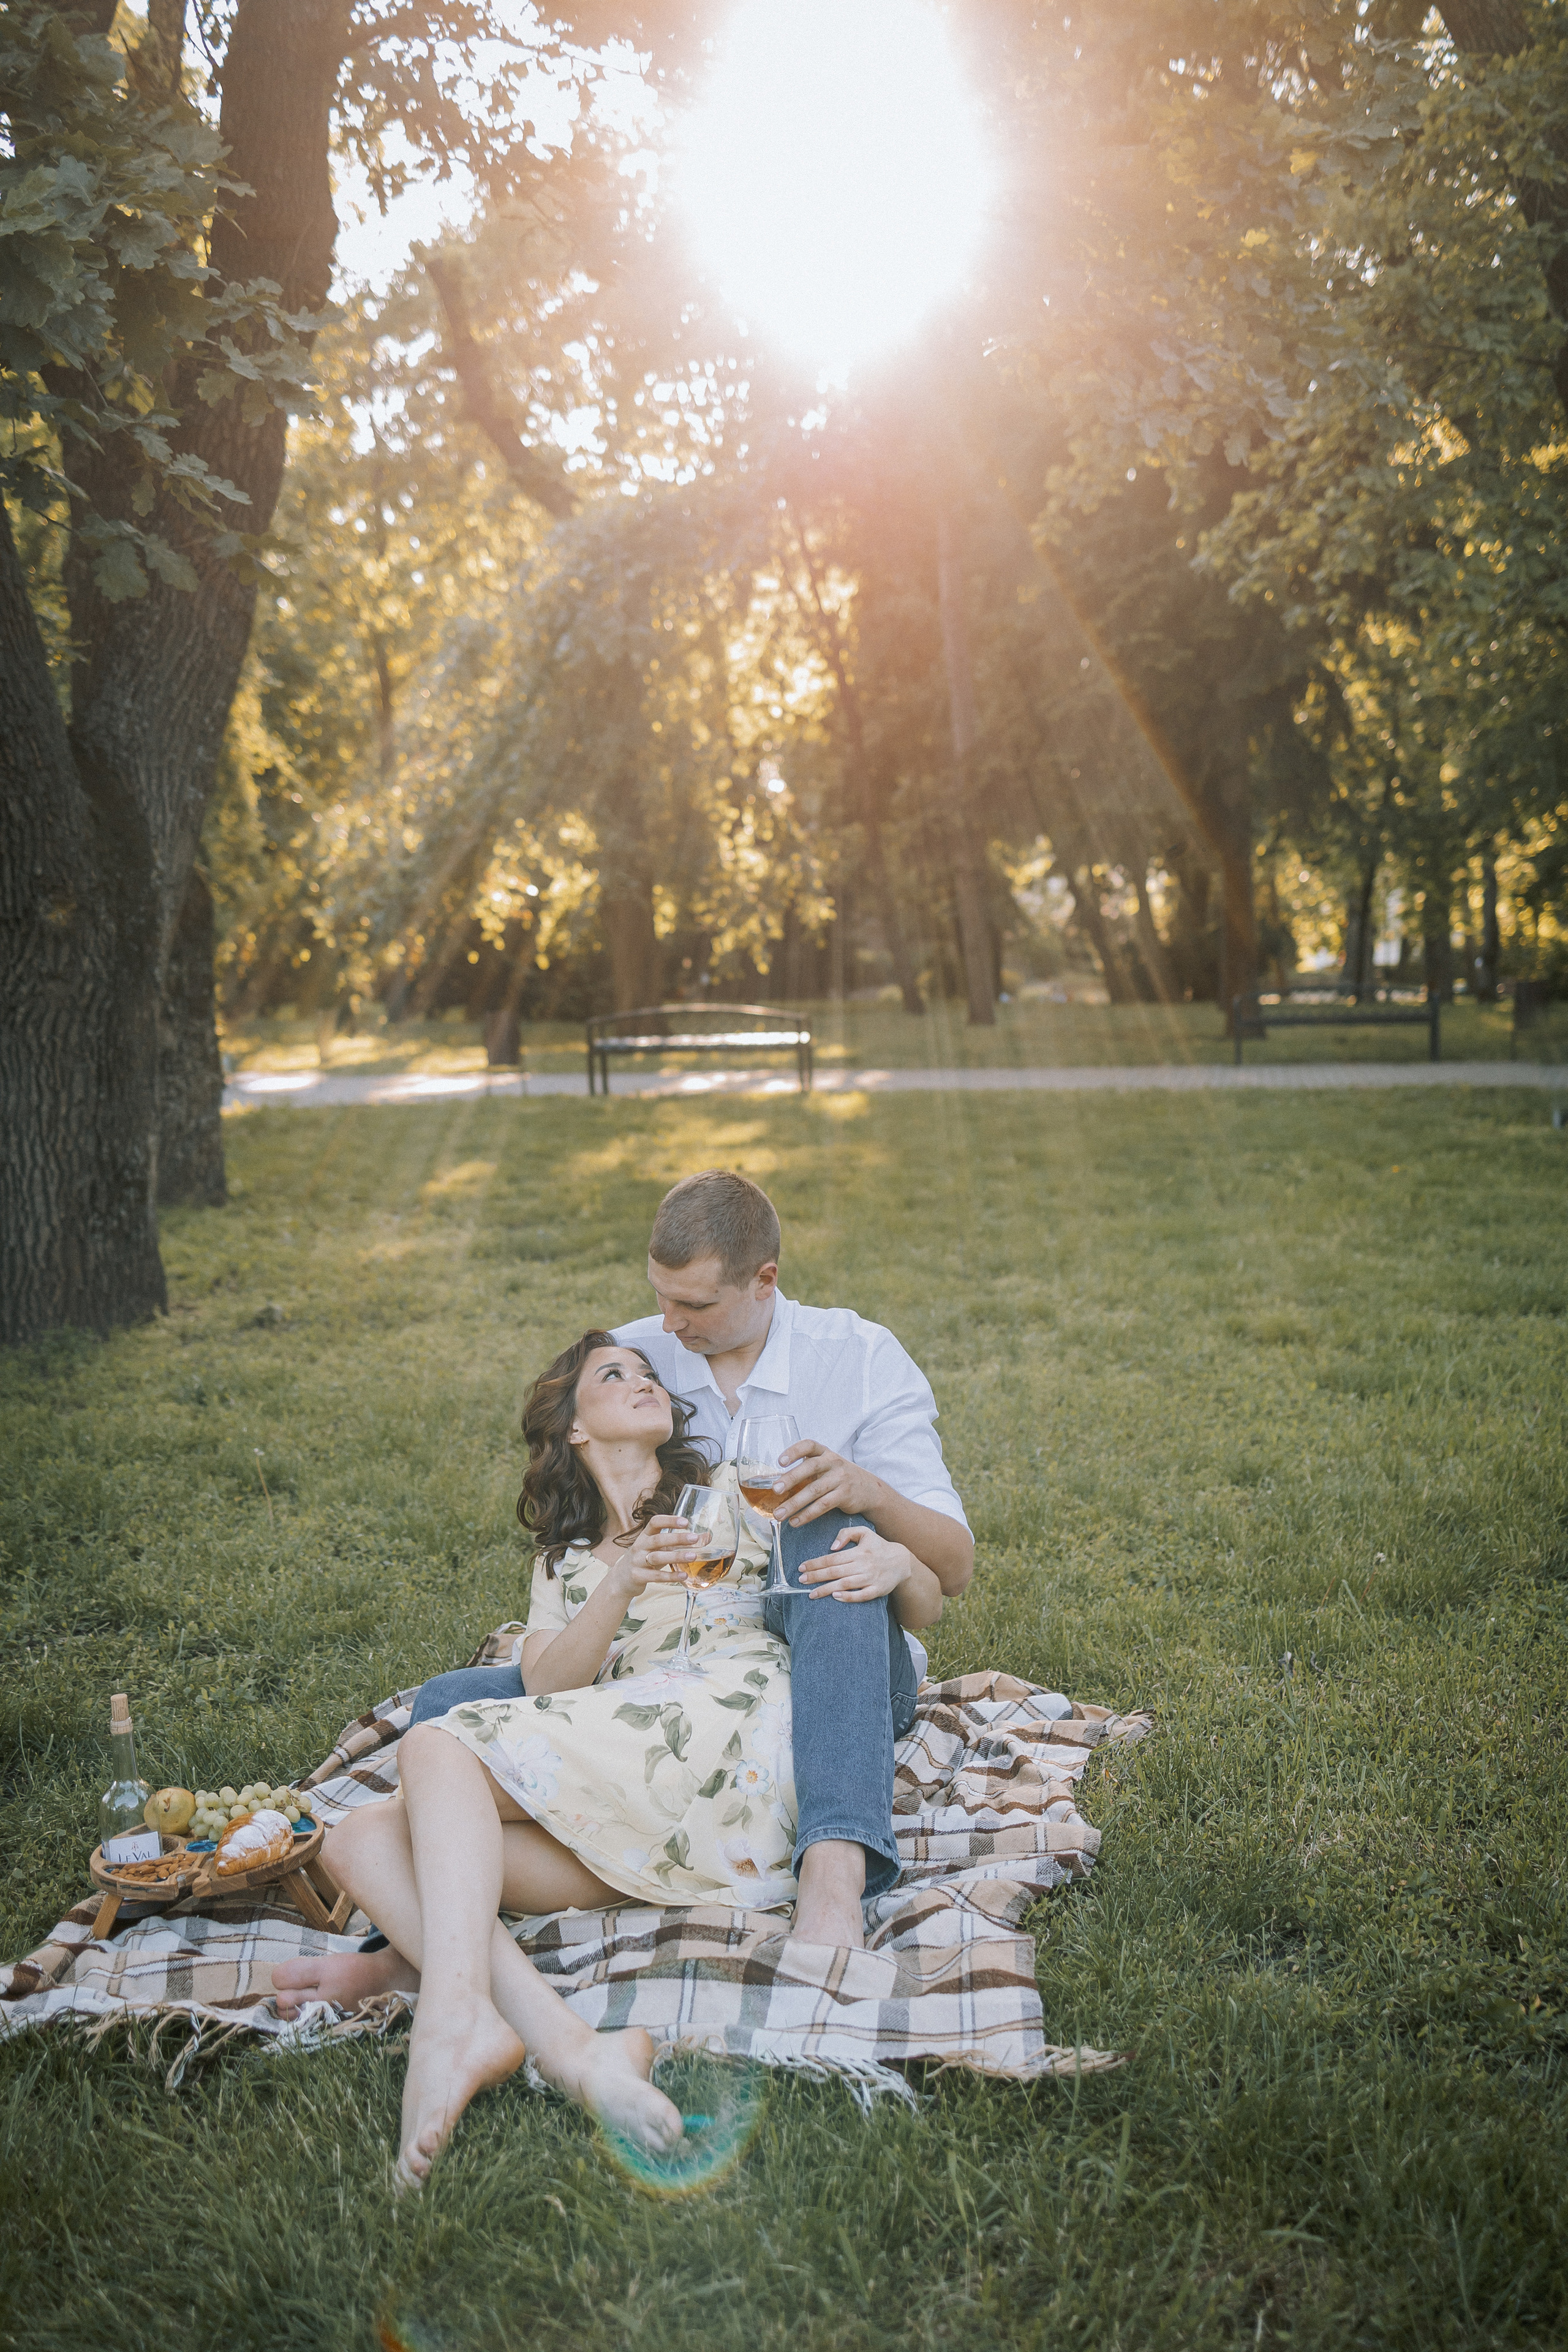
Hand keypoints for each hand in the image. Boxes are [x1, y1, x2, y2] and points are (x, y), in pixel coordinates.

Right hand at [608, 1514, 698, 1595]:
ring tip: (693, 1556)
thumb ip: (679, 1543)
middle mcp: (639, 1546)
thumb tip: (706, 1537)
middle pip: (658, 1539)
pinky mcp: (637, 1576)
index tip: (685, 1522)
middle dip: (677, 1538)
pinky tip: (683, 1575)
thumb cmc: (645, 1559)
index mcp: (645, 1536)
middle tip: (694, 1538)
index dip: (669, 1520)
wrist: (622, 1579)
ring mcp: (637, 1561)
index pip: (655, 1522)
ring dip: (676, 1556)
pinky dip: (670, 1576)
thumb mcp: (658, 1548)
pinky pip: (655, 1576)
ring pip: (657, 1557)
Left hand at [773, 1439, 881, 1526]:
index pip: (809, 1445)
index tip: (780, 1461)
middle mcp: (833, 1462)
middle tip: (775, 1490)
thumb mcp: (826, 1466)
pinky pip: (823, 1506)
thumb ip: (806, 1469)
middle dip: (791, 1478)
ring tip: (779, 1514)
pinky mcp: (844, 1495)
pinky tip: (795, 1521)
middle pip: (810, 1467)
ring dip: (794, 1503)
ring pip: (814, 1490)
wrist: (869, 1489)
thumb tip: (774, 1482)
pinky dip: (807, 1515)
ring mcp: (840, 1478)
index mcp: (825, 1452)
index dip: (794, 1451)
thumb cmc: (839, 1476)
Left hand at [797, 1524, 912, 1602]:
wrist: (901, 1561)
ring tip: (811, 1594)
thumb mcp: (864, 1532)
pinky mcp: (877, 1590)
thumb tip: (832, 1547)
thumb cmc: (878, 1546)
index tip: (801, 1568)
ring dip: (826, 1590)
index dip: (815, 1563)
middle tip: (801, 1581)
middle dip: (816, 1576)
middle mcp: (863, 1565)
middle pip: (835, 1572)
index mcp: (858, 1552)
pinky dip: (848, 1597)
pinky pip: (861, 1596)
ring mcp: (870, 1579)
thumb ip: (847, 1534)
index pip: (832, 1558)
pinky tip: (835, 1597)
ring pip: (844, 1585)